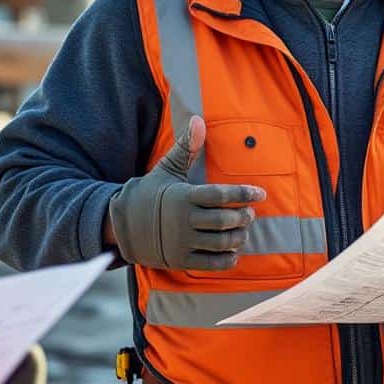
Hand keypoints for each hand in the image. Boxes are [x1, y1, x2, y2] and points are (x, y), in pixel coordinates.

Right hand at [107, 116, 266, 270]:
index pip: (220, 195)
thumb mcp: (167, 169)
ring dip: (239, 237)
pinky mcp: (181, 260)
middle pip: (224, 220)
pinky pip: (212, 264)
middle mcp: (183, 221)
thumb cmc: (151, 194)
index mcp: (183, 197)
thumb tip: (198, 120)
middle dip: (243, 216)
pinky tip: (232, 250)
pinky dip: (228, 258)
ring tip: (243, 230)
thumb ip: (186, 147)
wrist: (123, 225)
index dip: (244, 193)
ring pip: (221, 242)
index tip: (260, 193)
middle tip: (250, 213)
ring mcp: (182, 243)